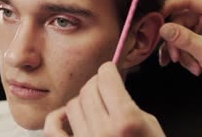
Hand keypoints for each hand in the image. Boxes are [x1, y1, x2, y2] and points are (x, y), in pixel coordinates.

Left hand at [44, 62, 164, 136]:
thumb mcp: (149, 124)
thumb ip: (126, 103)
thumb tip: (108, 86)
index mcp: (126, 121)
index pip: (106, 77)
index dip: (109, 71)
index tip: (110, 71)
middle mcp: (103, 132)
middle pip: (88, 89)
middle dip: (97, 84)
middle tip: (105, 89)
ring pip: (73, 104)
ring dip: (83, 101)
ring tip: (96, 108)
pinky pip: (52, 128)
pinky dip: (58, 118)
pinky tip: (69, 117)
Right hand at [158, 0, 201, 96]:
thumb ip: (184, 39)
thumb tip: (164, 28)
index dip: (170, 6)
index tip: (155, 18)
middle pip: (179, 18)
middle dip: (176, 40)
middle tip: (176, 56)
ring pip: (177, 32)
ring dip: (179, 51)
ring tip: (191, 65)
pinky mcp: (198, 38)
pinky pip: (180, 42)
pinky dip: (181, 55)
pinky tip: (189, 66)